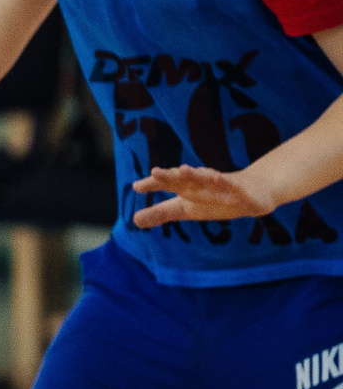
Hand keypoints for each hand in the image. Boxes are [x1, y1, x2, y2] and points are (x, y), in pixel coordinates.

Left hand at [130, 163, 275, 226]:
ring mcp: (222, 185)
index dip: (153, 184)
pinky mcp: (240, 189)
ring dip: (197, 175)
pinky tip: (219, 179)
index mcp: (187, 188)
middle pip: (184, 179)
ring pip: (208, 179)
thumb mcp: (186, 209)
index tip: (136, 186)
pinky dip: (225, 183)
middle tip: (155, 171)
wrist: (253, 193)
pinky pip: (232, 186)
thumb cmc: (214, 199)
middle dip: (171, 176)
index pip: (167, 184)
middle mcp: (201, 183)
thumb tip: (134, 220)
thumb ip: (161, 212)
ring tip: (184, 169)